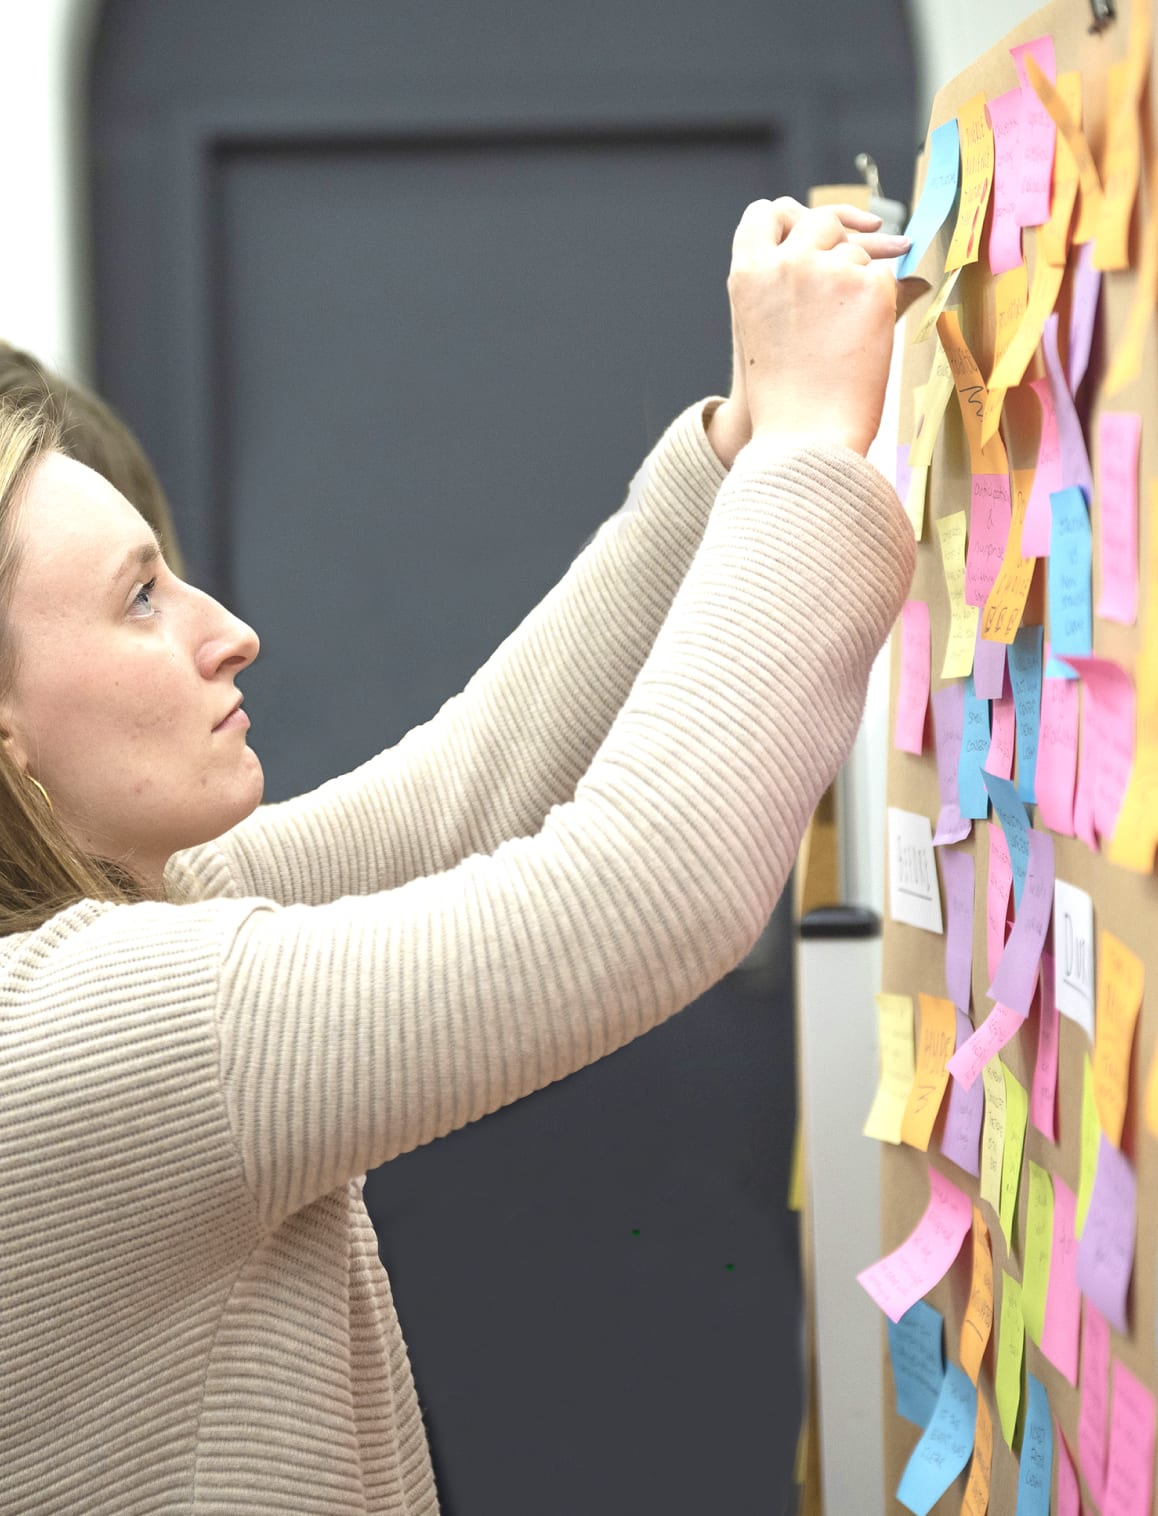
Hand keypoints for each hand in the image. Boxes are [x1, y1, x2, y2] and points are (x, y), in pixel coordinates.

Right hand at [707, 198, 907, 463]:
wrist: (802, 436)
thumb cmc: (783, 394)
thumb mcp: (767, 328)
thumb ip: (795, 280)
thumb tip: (863, 238)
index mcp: (747, 273)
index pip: (765, 213)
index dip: (795, 214)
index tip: (823, 225)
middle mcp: (784, 262)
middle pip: (821, 220)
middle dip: (845, 235)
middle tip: (874, 242)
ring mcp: (827, 271)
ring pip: (858, 252)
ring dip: (865, 279)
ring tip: (853, 333)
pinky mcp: (868, 286)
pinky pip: (888, 277)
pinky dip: (886, 302)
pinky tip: (870, 339)